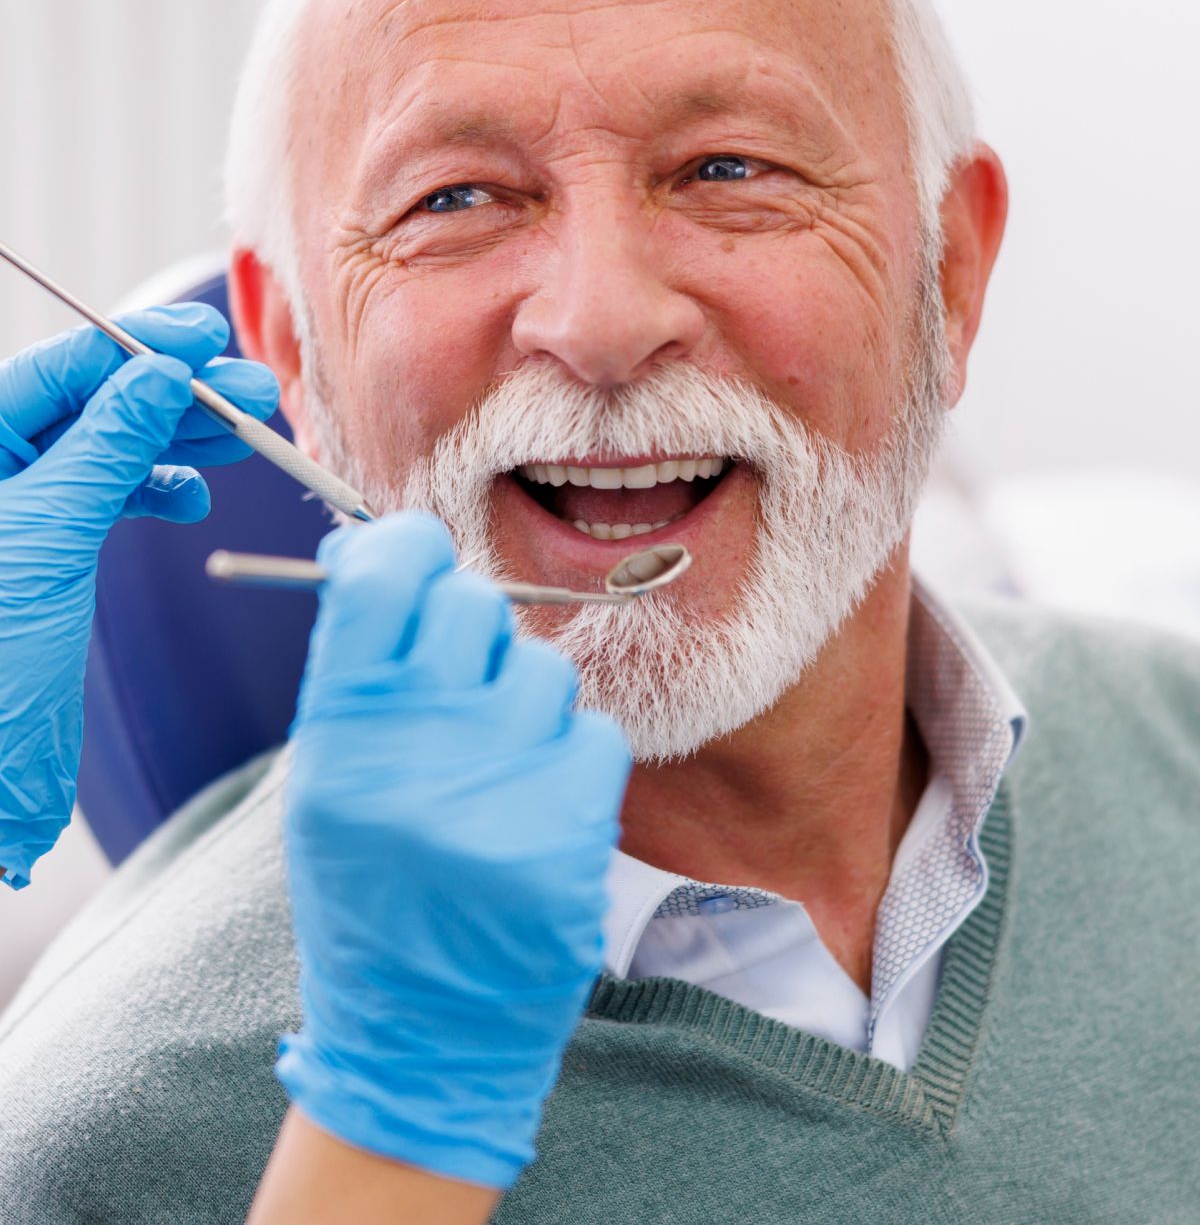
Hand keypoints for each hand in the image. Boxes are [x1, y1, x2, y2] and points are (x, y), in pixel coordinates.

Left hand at [0, 304, 278, 888]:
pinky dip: (158, 491)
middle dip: (174, 393)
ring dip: (180, 438)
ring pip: (110, 449)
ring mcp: (23, 514)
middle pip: (92, 405)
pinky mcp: (50, 556)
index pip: (58, 373)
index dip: (134, 348)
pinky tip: (194, 496)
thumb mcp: (47, 534)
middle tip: (249, 389)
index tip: (201, 339)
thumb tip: (157, 374)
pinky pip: (110, 500)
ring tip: (244, 433)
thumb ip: (106, 447)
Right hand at [278, 514, 629, 1189]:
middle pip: (473, 606)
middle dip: (471, 634)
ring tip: (494, 773)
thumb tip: (380, 547)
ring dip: (525, 706)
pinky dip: (571, 763)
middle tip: (460, 685)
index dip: (407, 548)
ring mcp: (499, 796)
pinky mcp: (571, 837)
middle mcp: (415, 759)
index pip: (383, 578)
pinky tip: (535, 812)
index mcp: (338, 740)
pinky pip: (594, 735)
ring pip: (543, 669)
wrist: (422, 1036)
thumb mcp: (328, 782)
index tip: (418, 557)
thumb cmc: (370, 890)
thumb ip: (355, 667)